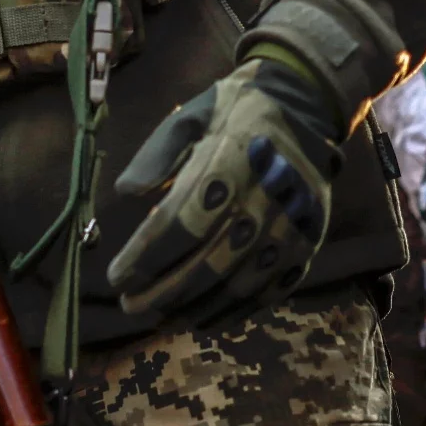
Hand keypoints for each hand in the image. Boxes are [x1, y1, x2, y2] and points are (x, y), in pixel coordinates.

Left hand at [105, 46, 344, 321]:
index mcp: (230, 162)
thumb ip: (156, 155)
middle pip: (208, 263)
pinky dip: (234, 312)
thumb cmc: (235, 112)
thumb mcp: (191, 115)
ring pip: (239, 284)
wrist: (306, 104)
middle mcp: (265, 199)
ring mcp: (292, 226)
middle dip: (163, 292)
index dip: (146, 256)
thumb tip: (124, 194)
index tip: (116, 277)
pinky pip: (270, 289)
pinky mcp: (308, 243)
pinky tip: (202, 320)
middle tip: (130, 306)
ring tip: (161, 318)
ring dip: (195, 308)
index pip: (182, 223)